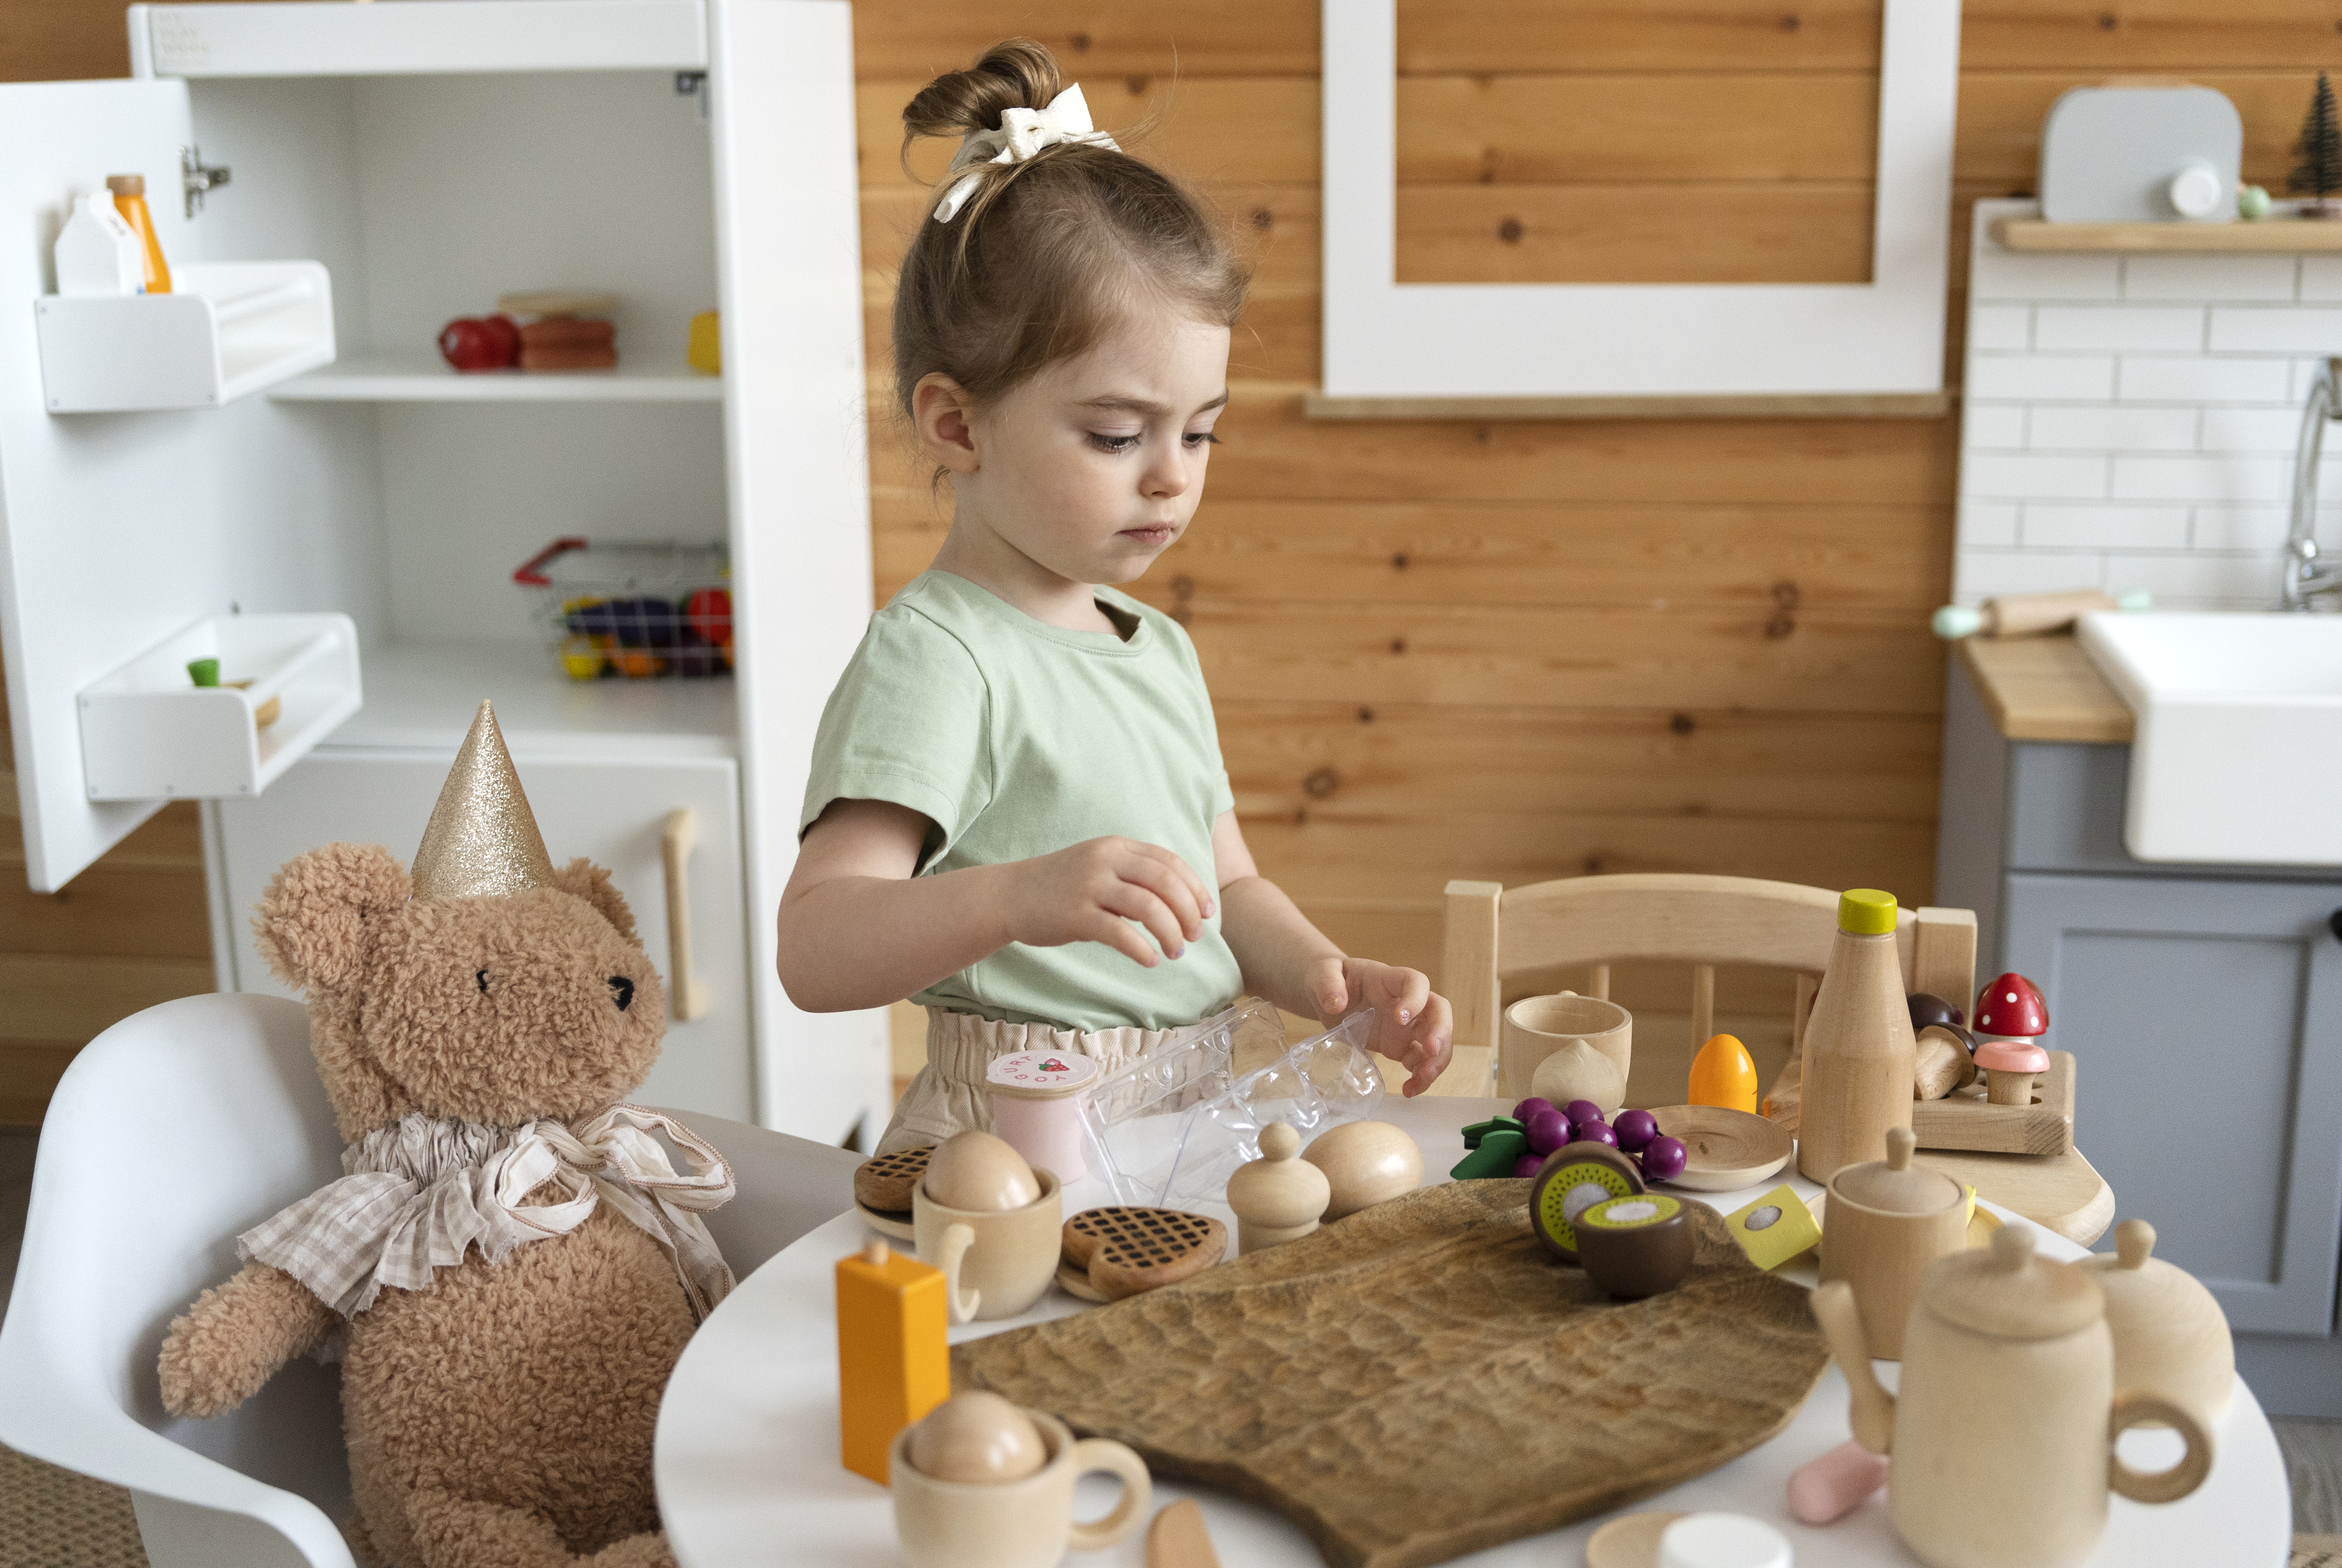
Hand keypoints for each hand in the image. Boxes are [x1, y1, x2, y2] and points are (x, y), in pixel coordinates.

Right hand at [999, 837, 1215, 969]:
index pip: (1169, 861)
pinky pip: (1120, 933)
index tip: (1207, 911)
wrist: (1009, 895)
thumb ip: (1133, 876)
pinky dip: (1142, 948)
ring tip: (1176, 952)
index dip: (1194, 886)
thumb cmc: (1060, 886)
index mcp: (1116, 847)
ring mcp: (1089, 886)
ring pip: (1147, 906)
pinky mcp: (1075, 915)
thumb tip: (1176, 903)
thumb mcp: (1098, 867)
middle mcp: (1105, 861)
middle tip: (1195, 935)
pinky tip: (1150, 960)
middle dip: (1188, 910)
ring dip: (1170, 932)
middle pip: (1164, 881)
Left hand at [1300, 956, 1452, 1095]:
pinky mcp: (1399, 1046)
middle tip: (1431, 1049)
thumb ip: (1327, 983)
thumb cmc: (1329, 977)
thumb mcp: (1322, 972)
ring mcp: (1405, 1026)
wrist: (1327, 994)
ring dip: (1437, 1059)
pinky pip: (1419, 1061)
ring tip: (1425, 1077)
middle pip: (1438, 1011)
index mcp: (1388, 979)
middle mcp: (1405, 1002)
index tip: (1401, 1018)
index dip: (1415, 999)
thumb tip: (1336, 1003)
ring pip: (1436, 1039)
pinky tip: (1409, 1090)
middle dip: (1441, 1031)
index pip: (1415, 982)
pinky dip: (1420, 1077)